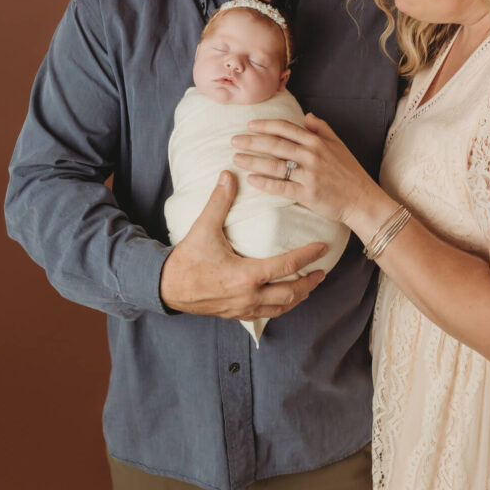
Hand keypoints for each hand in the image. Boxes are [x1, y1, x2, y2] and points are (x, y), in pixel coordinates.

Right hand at [160, 171, 327, 317]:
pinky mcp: (237, 314)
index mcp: (247, 275)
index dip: (308, 256)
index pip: (287, 266)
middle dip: (310, 282)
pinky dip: (281, 306)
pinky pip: (266, 315)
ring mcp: (244, 308)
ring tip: (310, 286)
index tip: (323, 248)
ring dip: (298, 297)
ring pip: (281, 307)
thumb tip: (228, 175)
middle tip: (322, 271)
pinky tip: (285, 299)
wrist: (166, 289)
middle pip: (291, 293)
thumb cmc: (187, 260)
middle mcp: (250, 296)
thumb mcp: (203, 228)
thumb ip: (219, 201)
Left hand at [231, 113, 382, 227]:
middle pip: (275, 144)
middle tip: (234, 141)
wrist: (362, 200)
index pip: (286, 128)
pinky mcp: (308, 193)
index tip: (249, 125)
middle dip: (251, 141)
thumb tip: (307, 116)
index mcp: (317, 142)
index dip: (265, 125)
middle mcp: (312, 155)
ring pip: (274, 164)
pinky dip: (264, 183)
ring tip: (236, 159)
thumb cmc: (350, 173)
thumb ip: (322, 129)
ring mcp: (309, 174)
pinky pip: (281, 186)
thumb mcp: (339, 145)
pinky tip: (251, 180)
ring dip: (252, 161)